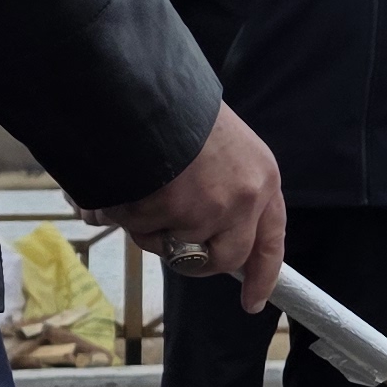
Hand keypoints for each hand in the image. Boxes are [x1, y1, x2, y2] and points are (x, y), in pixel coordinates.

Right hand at [96, 103, 284, 309]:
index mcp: (263, 180)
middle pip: (217, 259)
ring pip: (166, 245)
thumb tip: (206, 238)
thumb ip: (224, 190)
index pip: (270, 241)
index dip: (262, 274)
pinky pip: (135, 229)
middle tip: (163, 232)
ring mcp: (208, 209)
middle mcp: (244, 199)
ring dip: (143, 223)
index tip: (253, 302)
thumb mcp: (221, 147)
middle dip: (186, 256)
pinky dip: (116, 210)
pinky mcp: (170, 212)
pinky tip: (117, 177)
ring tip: (138, 179)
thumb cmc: (177, 109)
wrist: (146, 84)